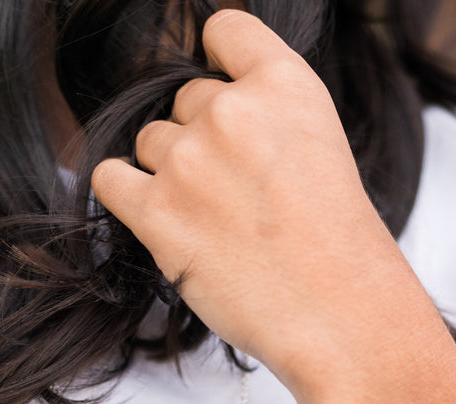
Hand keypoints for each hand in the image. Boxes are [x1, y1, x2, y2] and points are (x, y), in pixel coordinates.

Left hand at [91, 10, 404, 386]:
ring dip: (174, 174)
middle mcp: (231, 111)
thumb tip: (214, 117)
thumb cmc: (344, 253)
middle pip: (187, 98)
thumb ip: (271, 119)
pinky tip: (167, 223)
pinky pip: (111, 178)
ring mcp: (188, 161)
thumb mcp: (324, 153)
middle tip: (243, 196)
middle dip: (206, 139)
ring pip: (152, 141)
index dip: (221, 65)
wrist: (342, 319)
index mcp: (285, 86)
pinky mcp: (156, 212)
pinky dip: (131, 197)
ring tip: (219, 224)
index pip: (224, 30)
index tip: (230, 98)